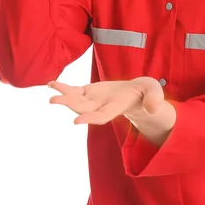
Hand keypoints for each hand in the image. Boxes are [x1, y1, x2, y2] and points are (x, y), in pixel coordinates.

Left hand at [48, 77, 164, 124]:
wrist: (137, 94)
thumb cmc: (147, 93)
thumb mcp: (153, 92)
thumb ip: (154, 99)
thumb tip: (152, 109)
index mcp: (116, 108)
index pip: (101, 116)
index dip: (89, 118)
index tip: (76, 120)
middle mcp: (101, 106)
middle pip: (83, 108)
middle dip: (68, 104)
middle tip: (54, 101)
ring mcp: (94, 99)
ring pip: (76, 100)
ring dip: (62, 95)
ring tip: (50, 90)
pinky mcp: (89, 92)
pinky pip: (74, 90)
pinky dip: (63, 87)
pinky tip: (51, 84)